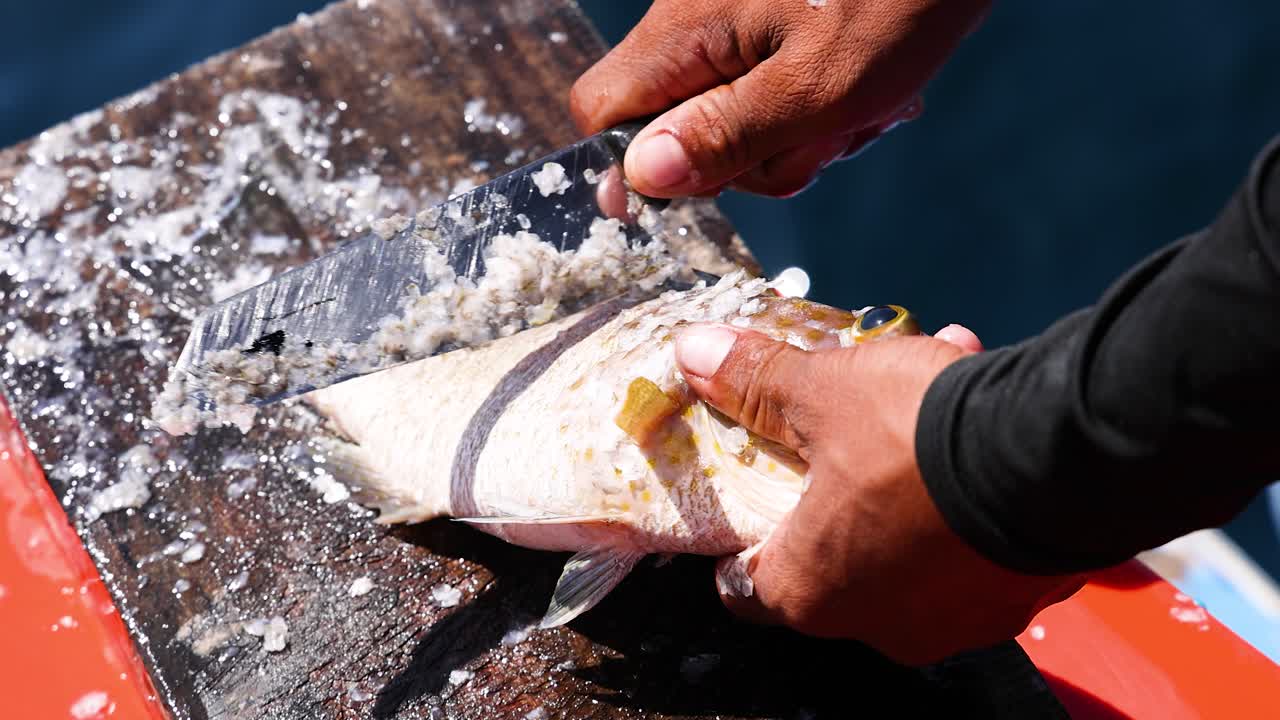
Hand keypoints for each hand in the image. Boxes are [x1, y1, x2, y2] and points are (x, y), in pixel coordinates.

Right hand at [571, 0, 989, 197]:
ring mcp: (733, 23)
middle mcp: (693, 22)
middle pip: (672, 128)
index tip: (700, 193)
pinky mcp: (771, 25)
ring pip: (728, 118)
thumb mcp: (817, 89)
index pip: (602, 113)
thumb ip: (724, 136)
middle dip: (744, 158)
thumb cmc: (897, 3)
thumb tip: (641, 178)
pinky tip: (865, 93)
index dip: (634, 169)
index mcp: (685, 30)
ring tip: (859, 109)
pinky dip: (813, 108)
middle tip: (816, 140)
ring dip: (794, 138)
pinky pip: (767, 92)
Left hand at [674, 322, 1085, 664]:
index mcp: (811, 594)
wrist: (1061, 461)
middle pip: (832, 555)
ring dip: (904, 476)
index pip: (746, 587)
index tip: (748, 497)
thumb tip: (693, 352)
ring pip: (905, 540)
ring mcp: (953, 621)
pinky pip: (969, 541)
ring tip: (925, 396)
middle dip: (831, 484)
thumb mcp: (824, 395)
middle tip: (841, 429)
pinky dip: (961, 492)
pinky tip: (979, 424)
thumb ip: (755, 382)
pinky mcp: (1015, 599)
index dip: (738, 539)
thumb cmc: (916, 441)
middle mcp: (878, 626)